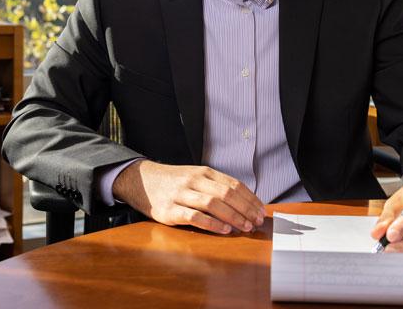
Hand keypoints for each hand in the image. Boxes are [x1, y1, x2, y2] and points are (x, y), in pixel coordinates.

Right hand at [112, 159, 264, 234]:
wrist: (142, 180)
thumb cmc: (174, 182)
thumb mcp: (196, 176)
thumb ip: (215, 186)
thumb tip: (244, 201)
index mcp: (204, 172)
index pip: (233, 184)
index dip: (250, 198)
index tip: (261, 210)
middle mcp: (194, 180)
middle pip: (226, 194)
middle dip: (245, 209)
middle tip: (256, 221)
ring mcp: (181, 194)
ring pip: (212, 203)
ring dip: (232, 216)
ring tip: (245, 227)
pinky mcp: (169, 210)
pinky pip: (193, 216)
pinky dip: (211, 224)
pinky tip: (223, 230)